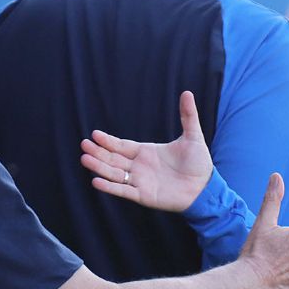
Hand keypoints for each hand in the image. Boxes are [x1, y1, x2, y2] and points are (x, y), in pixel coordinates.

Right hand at [81, 90, 212, 211]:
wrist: (206, 188)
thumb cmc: (199, 163)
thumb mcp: (192, 137)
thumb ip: (188, 116)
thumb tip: (187, 93)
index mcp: (146, 152)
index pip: (122, 146)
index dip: (108, 141)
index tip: (94, 134)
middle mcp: (140, 167)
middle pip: (113, 159)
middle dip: (98, 152)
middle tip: (83, 145)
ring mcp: (140, 182)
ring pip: (114, 174)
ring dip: (99, 167)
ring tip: (84, 159)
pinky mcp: (144, 196)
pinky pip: (123, 191)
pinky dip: (110, 187)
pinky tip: (96, 181)